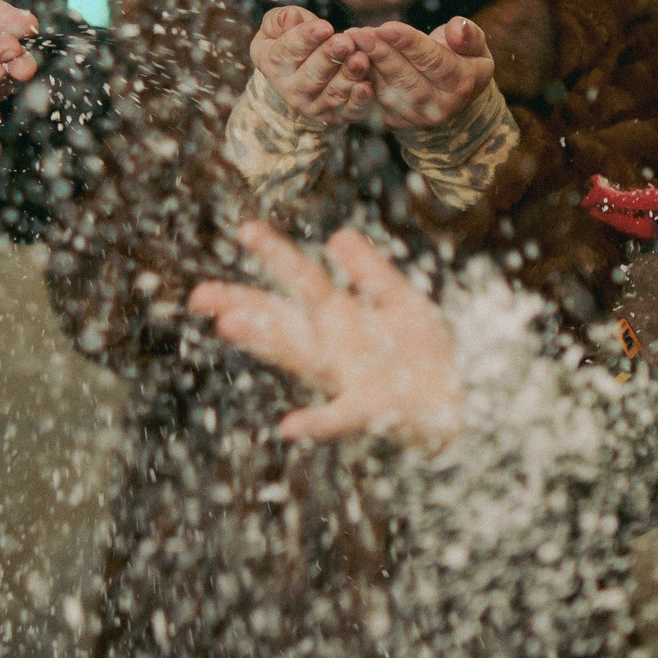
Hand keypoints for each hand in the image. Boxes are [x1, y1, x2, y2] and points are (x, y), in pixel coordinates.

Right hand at [189, 223, 460, 443]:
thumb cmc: (423, 351)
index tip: (245, 230)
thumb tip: (338, 234)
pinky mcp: (368, 409)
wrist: (458, 403)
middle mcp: (331, 346)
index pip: (299, 281)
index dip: (275, 255)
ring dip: (265, 342)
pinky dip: (316, 423)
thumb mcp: (400, 300)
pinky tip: (290, 427)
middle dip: (242, 305)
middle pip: (280, 320)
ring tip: (228, 325)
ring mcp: (344, 378)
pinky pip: (338, 417)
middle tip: (199, 296)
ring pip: (298, 356)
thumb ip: (371, 273)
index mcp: (338, 316)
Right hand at [249, 6, 374, 124]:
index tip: (324, 27)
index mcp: (273, 65)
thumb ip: (279, 20)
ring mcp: (313, 105)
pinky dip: (358, 101)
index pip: (288, 51)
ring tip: (360, 59)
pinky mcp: (335, 116)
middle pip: (312, 74)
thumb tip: (290, 17)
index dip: (306, 38)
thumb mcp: (275, 27)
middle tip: (345, 42)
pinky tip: (366, 87)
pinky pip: (349, 111)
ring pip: (332, 92)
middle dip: (329, 57)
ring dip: (347, 76)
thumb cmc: (290, 41)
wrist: (297, 76)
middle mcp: (291, 90)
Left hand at [348, 17, 492, 129]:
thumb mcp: (475, 45)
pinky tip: (352, 56)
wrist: (452, 96)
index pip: (433, 61)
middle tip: (359, 33)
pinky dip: (361, 77)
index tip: (386, 27)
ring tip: (352, 40)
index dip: (409, 43)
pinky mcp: (396, 122)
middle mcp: (440, 106)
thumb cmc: (462, 59)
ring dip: (367, 64)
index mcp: (462, 84)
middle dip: (381, 53)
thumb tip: (457, 28)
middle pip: (406, 77)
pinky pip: (375, 99)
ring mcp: (417, 118)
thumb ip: (469, 35)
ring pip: (387, 89)